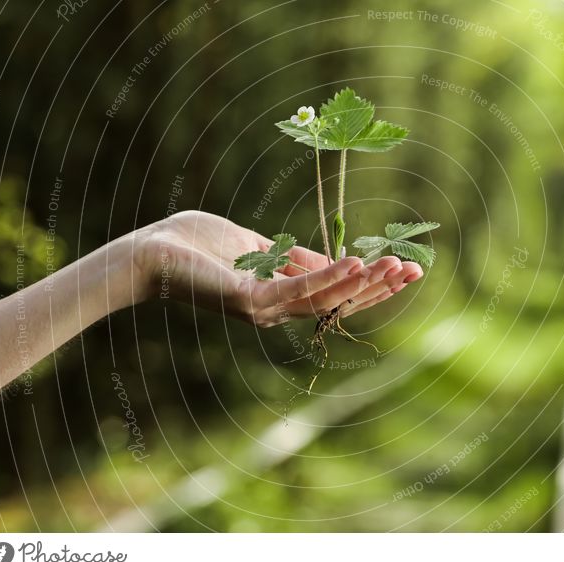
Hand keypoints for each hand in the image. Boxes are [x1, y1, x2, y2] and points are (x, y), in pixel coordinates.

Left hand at [135, 211, 422, 326]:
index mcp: (281, 298)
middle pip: (338, 303)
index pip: (336, 294)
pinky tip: (354, 263)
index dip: (371, 283)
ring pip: (324, 300)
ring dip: (361, 284)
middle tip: (415, 270)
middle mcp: (277, 312)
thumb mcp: (259, 248)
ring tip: (393, 266)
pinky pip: (296, 290)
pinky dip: (327, 278)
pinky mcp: (248, 302)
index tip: (404, 267)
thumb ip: (295, 258)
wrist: (148, 252)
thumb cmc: (197, 246)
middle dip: (377, 287)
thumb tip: (335, 261)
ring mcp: (263, 311)